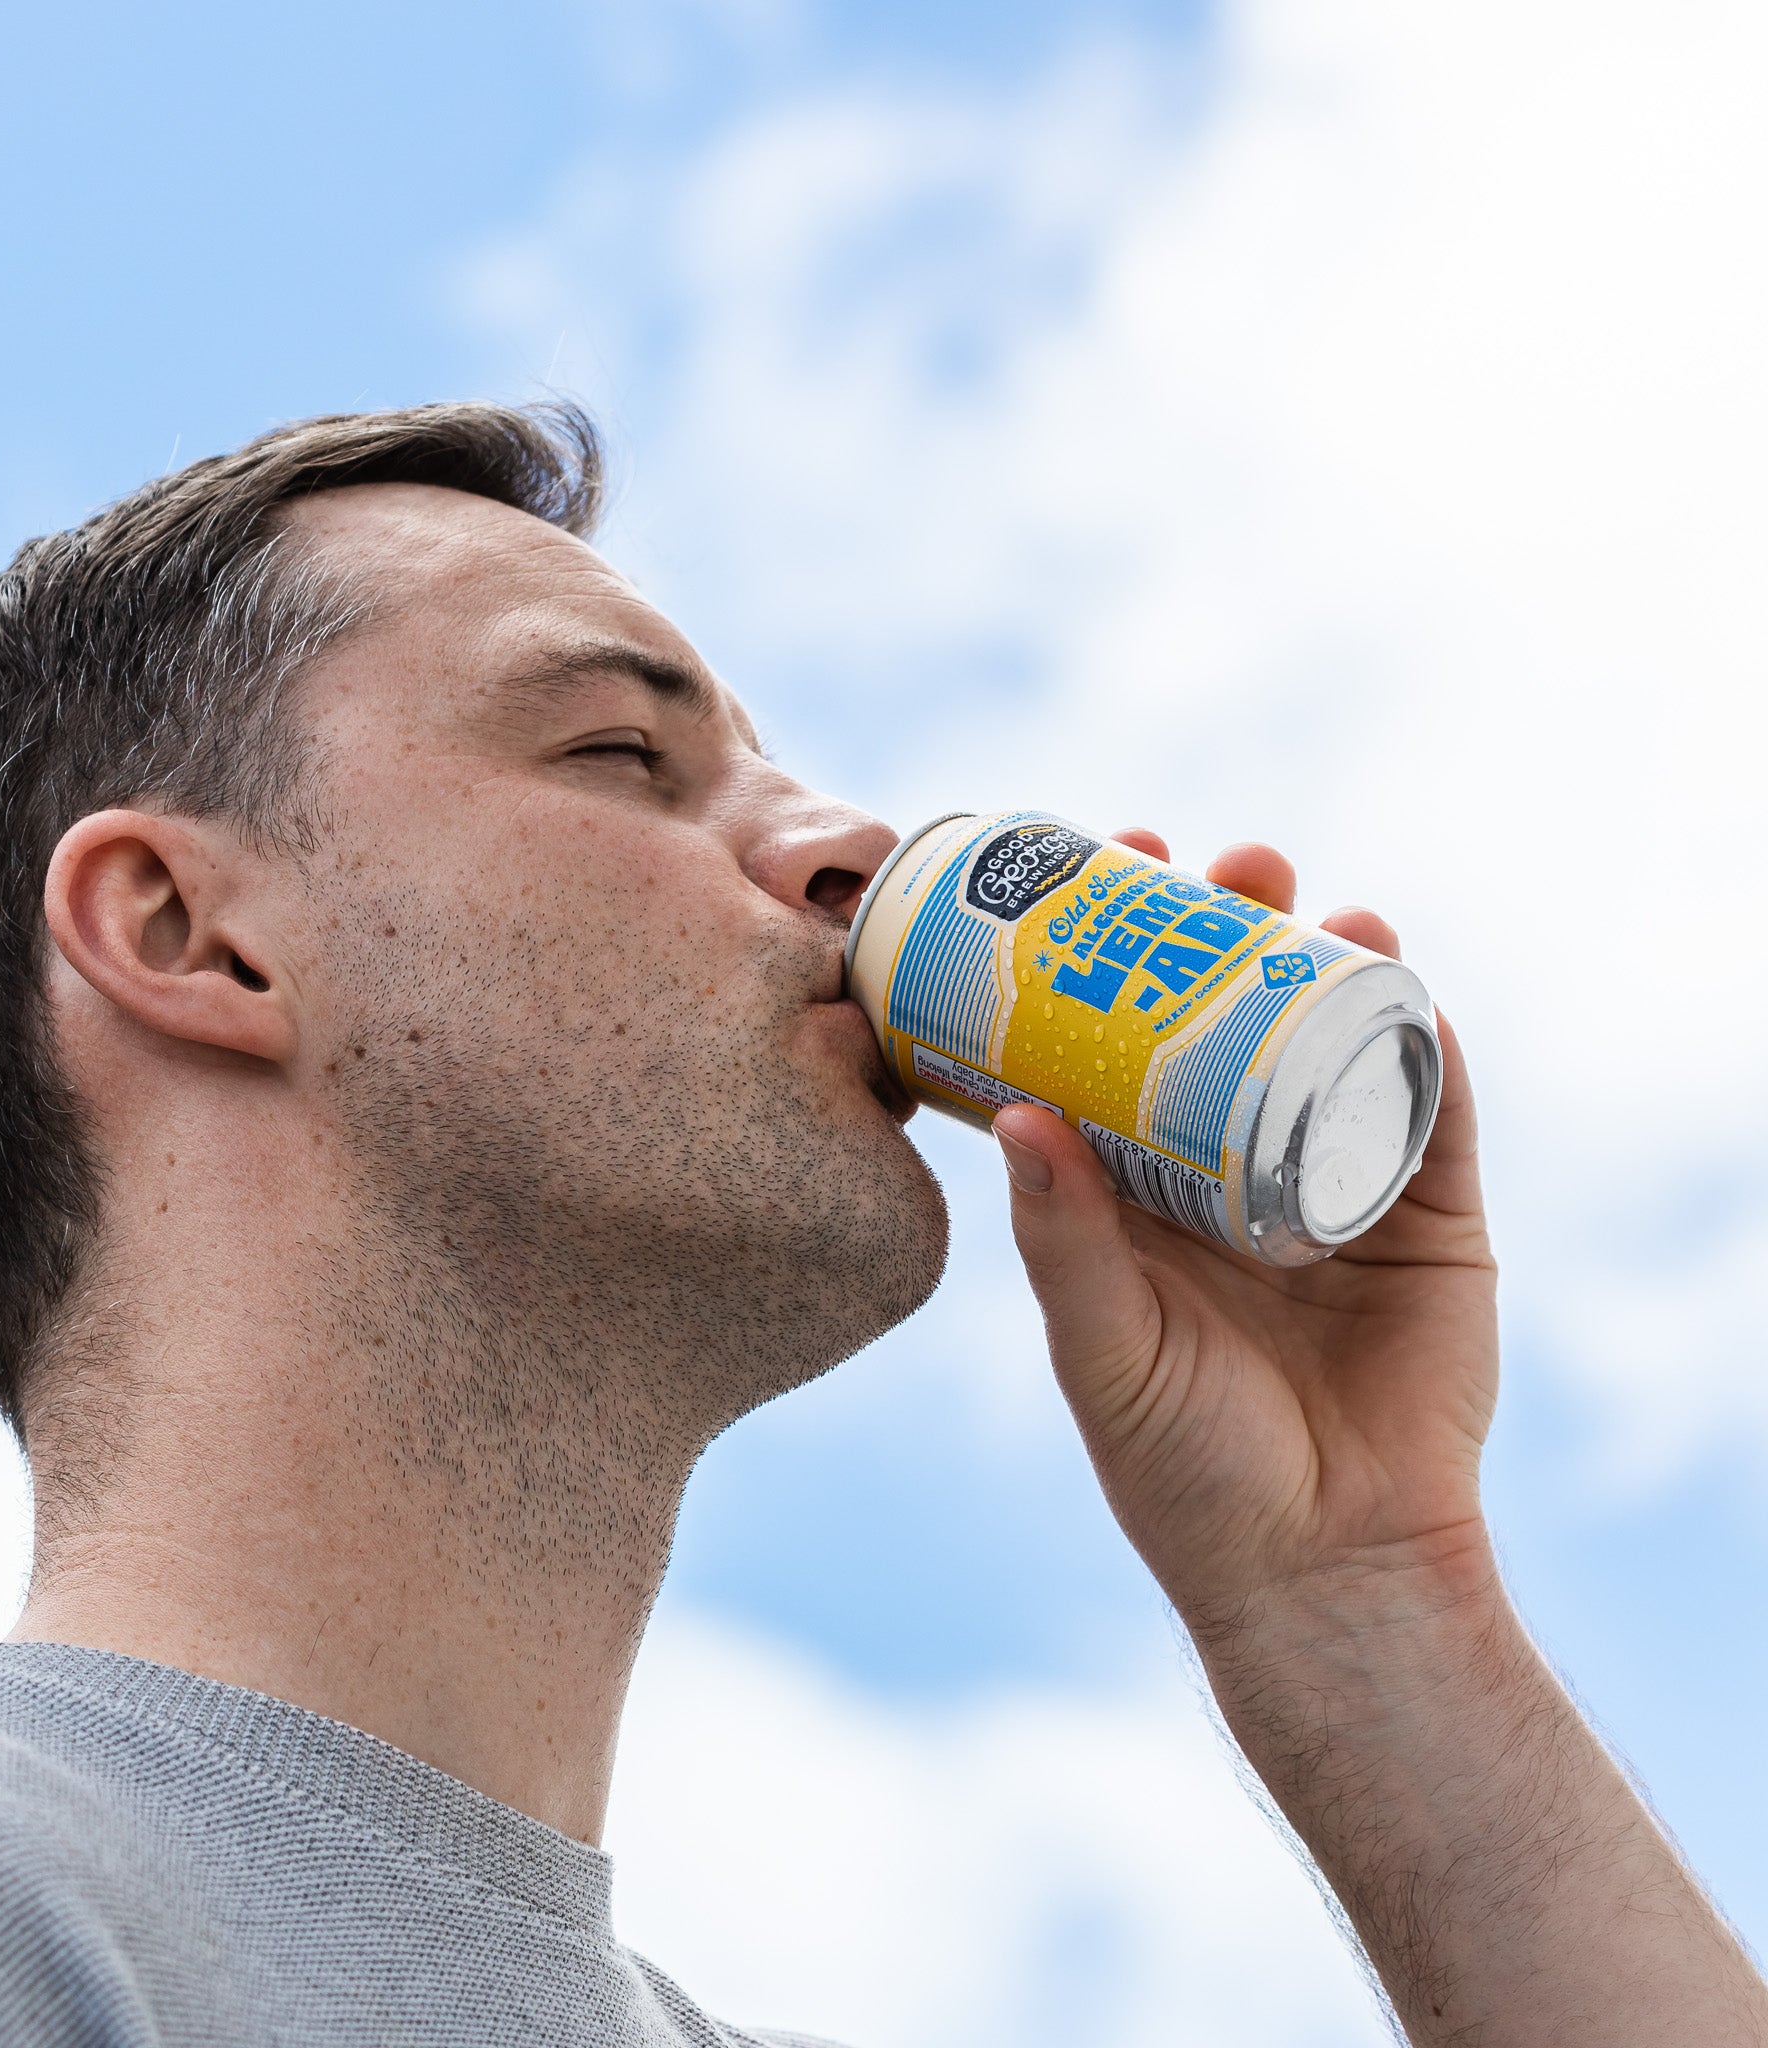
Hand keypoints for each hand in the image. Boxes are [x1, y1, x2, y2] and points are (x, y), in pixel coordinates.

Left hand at [992, 834, 1498, 1647]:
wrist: (1324, 1569)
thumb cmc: (1185, 1470)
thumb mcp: (1104, 1347)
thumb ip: (1061, 1241)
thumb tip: (1009, 1110)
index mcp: (1146, 1193)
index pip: (1130, 1048)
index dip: (1120, 963)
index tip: (1099, 880)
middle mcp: (1237, 1170)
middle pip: (1239, 1021)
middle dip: (1232, 932)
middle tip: (1216, 865)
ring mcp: (1339, 1187)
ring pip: (1337, 1045)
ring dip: (1331, 961)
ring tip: (1310, 903)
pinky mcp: (1431, 1221)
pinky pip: (1432, 1113)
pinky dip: (1425, 1043)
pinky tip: (1404, 982)